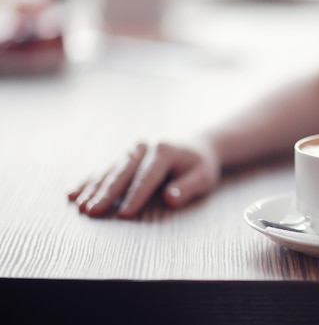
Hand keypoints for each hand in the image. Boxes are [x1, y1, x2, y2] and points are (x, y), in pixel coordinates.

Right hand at [68, 140, 219, 217]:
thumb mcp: (204, 177)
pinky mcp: (123, 156)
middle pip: (123, 172)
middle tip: (91, 212)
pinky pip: (103, 169)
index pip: (148, 176)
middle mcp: (144, 146)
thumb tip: (170, 199)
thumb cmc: (200, 166)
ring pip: (109, 170)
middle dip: (106, 193)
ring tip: (79, 206)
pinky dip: (88, 181)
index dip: (136, 196)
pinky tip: (72, 193)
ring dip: (93, 189)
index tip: (124, 214)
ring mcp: (131, 150)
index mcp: (164, 150)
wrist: (196, 146)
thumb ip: (188, 187)